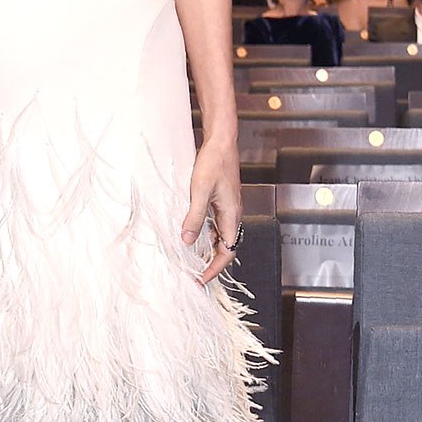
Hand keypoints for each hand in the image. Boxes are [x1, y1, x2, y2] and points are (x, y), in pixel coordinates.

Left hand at [181, 140, 242, 285]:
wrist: (221, 142)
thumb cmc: (214, 162)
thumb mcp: (200, 190)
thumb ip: (195, 216)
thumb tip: (188, 240)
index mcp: (232, 215)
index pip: (227, 252)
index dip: (214, 268)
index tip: (201, 279)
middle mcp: (233, 214)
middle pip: (225, 248)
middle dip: (211, 264)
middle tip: (194, 274)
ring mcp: (228, 208)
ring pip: (220, 237)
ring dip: (208, 251)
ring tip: (192, 260)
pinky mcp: (222, 202)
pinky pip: (216, 226)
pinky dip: (206, 236)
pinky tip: (193, 237)